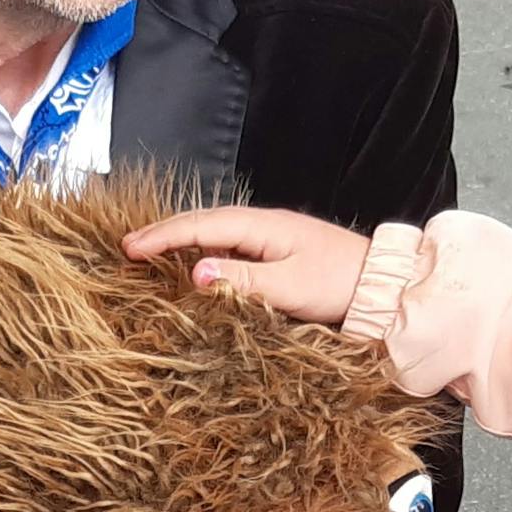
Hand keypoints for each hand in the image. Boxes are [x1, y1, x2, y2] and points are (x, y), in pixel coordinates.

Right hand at [123, 205, 374, 326]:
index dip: (164, 236)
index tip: (131, 248)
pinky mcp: (278, 255)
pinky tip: (194, 267)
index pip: (203, 225)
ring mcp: (271, 239)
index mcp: (264, 227)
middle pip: (205, 224)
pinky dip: (205, 255)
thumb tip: (195, 272)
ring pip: (216, 236)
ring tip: (151, 255)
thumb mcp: (289, 287)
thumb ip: (241, 281)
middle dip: (166, 235)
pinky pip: (231, 250)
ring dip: (183, 243)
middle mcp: (264, 227)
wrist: (383, 287)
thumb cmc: (340, 284)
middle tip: (129, 249)